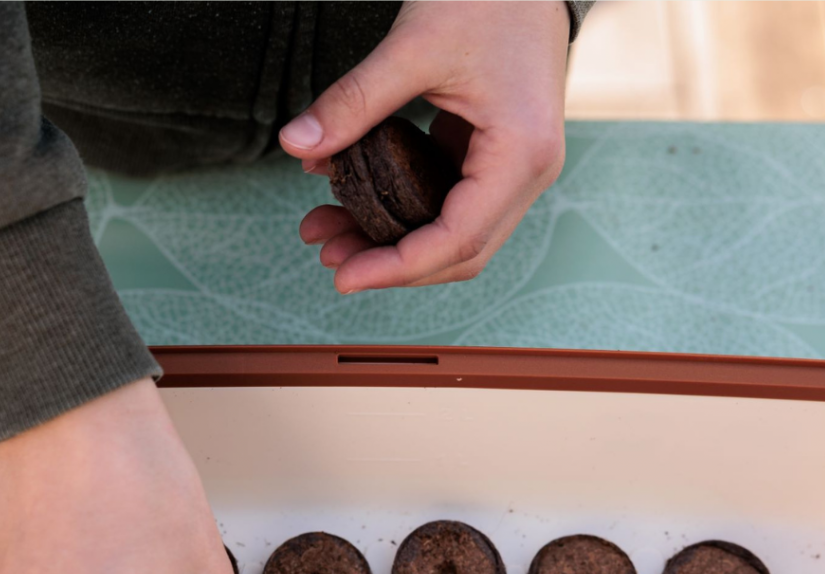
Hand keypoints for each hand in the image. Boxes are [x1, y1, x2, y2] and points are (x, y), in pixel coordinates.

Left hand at [279, 0, 568, 291]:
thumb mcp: (414, 45)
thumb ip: (354, 101)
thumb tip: (297, 144)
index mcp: (520, 155)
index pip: (457, 240)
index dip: (396, 268)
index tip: (343, 277)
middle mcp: (527, 175)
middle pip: (459, 253)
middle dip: (391, 264)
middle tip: (329, 257)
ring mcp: (515, 172)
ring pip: (455, 237)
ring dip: (395, 244)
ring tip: (332, 234)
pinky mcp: (496, 161)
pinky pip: (451, 207)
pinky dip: (406, 215)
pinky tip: (360, 204)